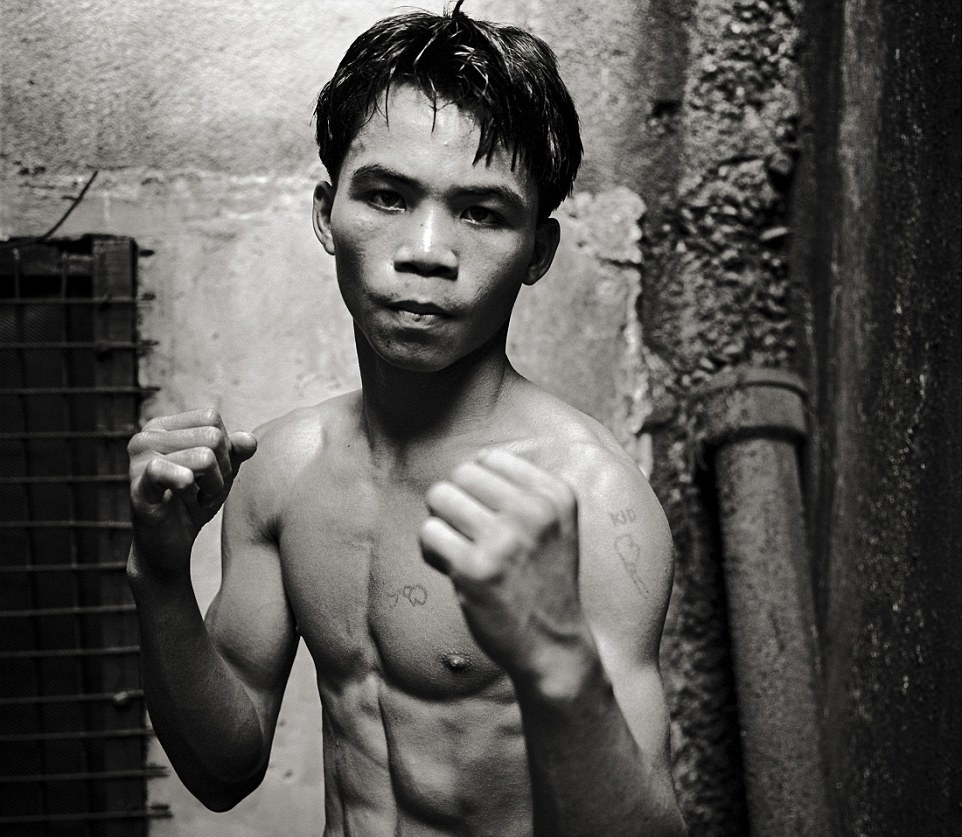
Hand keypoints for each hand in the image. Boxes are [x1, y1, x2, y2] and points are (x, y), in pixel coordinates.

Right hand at [127, 409, 256, 575]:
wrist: (170, 544)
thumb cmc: (194, 501)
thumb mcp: (222, 472)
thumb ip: (236, 451)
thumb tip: (249, 440)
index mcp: (163, 426)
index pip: (211, 418)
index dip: (224, 447)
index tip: (212, 472)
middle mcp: (146, 435)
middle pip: (212, 437)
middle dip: (221, 470)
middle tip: (204, 491)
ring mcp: (139, 460)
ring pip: (205, 457)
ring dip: (212, 486)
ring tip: (195, 498)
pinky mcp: (139, 486)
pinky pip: (178, 475)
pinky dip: (193, 491)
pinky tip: (186, 500)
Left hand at [419, 449, 596, 694]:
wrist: (553, 643)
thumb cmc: (543, 580)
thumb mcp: (555, 524)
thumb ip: (521, 489)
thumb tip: (470, 463)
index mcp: (556, 495)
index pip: (491, 458)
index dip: (480, 487)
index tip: (491, 517)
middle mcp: (533, 512)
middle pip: (461, 474)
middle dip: (457, 501)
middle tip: (470, 534)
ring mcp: (503, 540)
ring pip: (439, 496)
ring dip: (441, 523)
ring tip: (460, 548)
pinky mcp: (474, 569)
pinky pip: (428, 533)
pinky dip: (432, 551)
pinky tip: (453, 568)